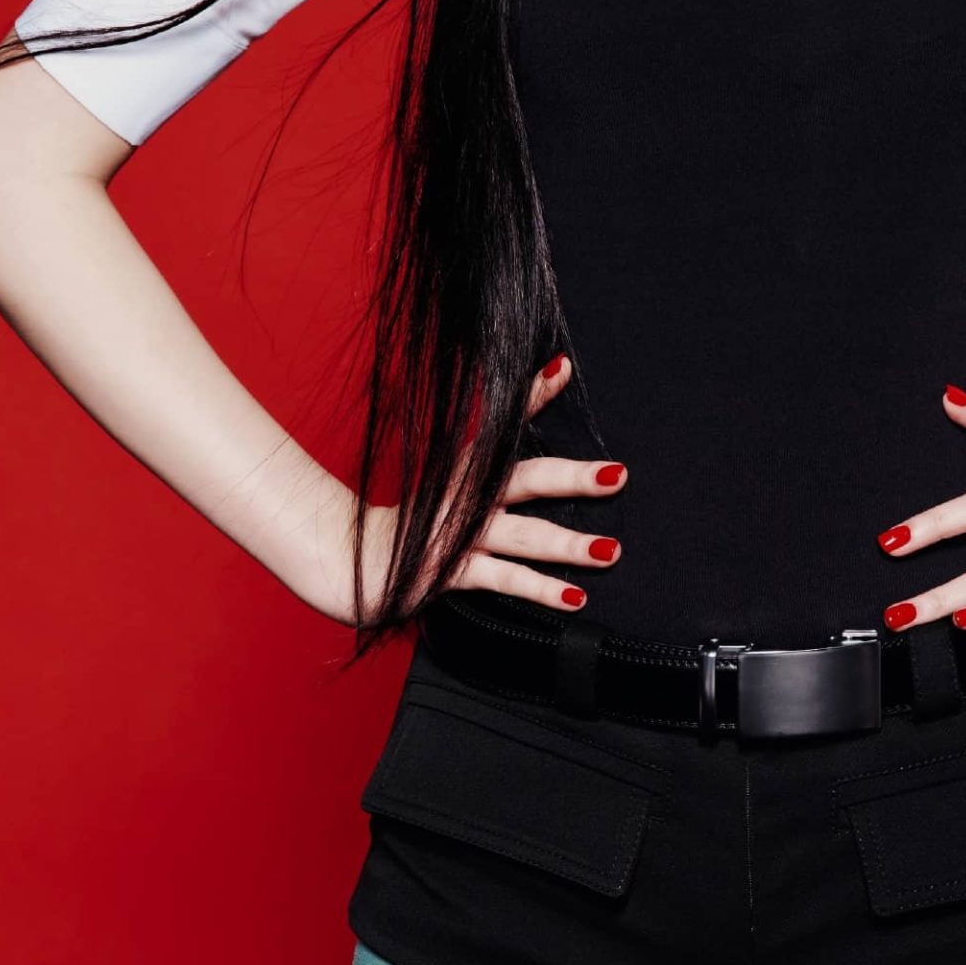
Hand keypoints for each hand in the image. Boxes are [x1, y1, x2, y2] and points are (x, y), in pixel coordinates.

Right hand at [350, 354, 627, 620]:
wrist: (346, 559)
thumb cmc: (406, 523)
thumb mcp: (444, 487)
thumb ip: (484, 472)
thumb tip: (524, 466)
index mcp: (463, 467)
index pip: (502, 424)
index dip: (532, 395)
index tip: (562, 368)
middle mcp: (465, 496)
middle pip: (526, 480)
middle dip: (574, 479)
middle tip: (619, 476)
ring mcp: (458, 534)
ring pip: (524, 537)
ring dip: (569, 544)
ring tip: (611, 550)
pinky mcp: (449, 571)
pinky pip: (502, 580)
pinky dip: (540, 590)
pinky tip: (576, 596)